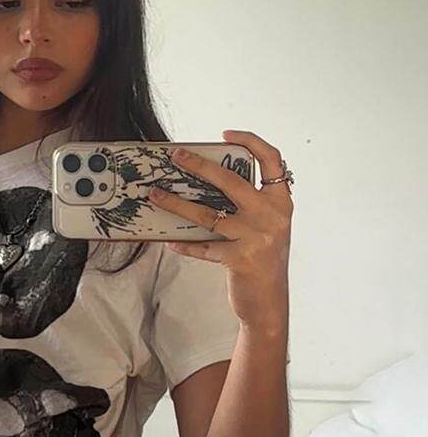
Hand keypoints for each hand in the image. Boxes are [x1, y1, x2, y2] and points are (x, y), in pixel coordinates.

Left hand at [148, 129, 292, 331]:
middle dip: (199, 166)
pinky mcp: (239, 259)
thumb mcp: (265, 226)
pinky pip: (203, 247)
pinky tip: (170, 240)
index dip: (250, 141)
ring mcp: (256, 238)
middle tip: (176, 157)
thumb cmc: (263, 259)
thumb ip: (249, 204)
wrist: (269, 302)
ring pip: (208, 214)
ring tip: (156, 195)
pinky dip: (185, 244)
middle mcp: (272, 216)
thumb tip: (206, 183)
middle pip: (231, 181)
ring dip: (177, 204)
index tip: (225, 134)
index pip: (272, 160)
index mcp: (280, 202)